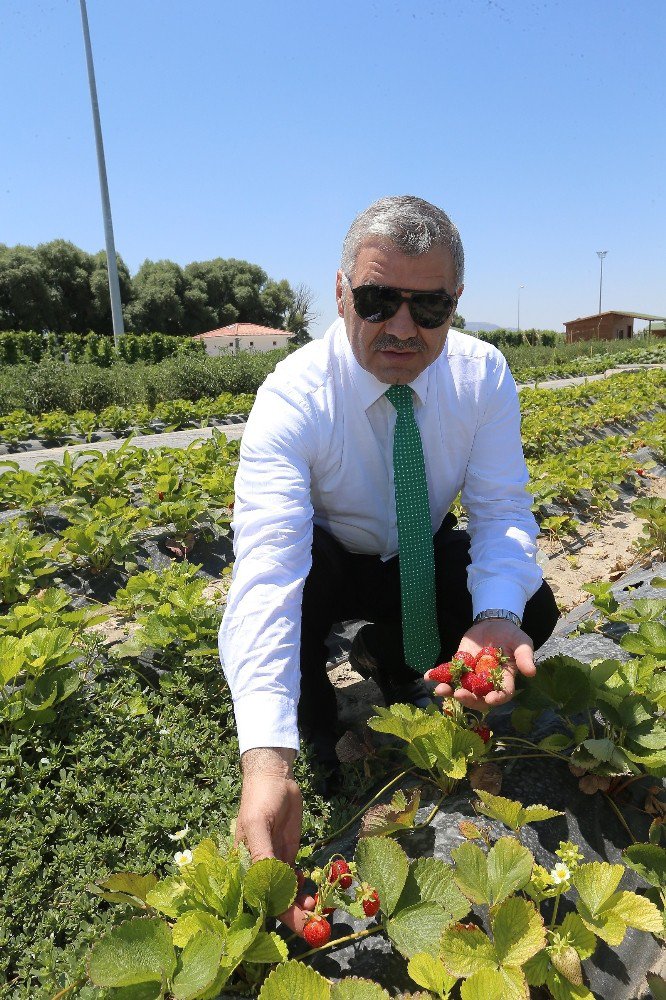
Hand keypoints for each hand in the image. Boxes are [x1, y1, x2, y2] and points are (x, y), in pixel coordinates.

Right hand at [235, 747, 311, 934]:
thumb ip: (262, 853)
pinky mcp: (287, 855)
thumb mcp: (258, 823)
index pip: (258, 898)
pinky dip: (304, 888)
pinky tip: (315, 891)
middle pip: (274, 900)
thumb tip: (267, 882)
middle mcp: (258, 869)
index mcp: (245, 866)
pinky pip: (295, 879)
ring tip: (319, 906)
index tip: (298, 923)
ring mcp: (274, 863)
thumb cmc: (260, 799)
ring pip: (286, 893)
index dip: (278, 913)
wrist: (275, 777)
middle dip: (294, 914)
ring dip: (301, 904)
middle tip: (317, 923)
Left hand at [425, 619, 534, 712]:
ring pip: (460, 688)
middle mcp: (486, 682)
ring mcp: (471, 676)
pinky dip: (437, 676)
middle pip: (478, 697)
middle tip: (459, 695)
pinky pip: (447, 674)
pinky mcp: (459, 666)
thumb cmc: (512, 635)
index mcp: (504, 680)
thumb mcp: (522, 643)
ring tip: (440, 689)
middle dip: (468, 699)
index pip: (502, 694)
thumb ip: (525, 657)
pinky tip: (428, 676)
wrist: (495, 623)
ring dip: (449, 691)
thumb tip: (532, 672)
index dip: (496, 699)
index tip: (490, 700)